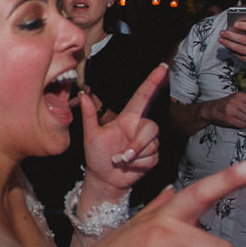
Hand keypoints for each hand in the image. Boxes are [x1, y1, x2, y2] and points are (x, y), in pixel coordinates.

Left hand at [81, 63, 165, 192]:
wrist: (104, 178)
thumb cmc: (96, 155)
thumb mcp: (90, 135)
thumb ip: (89, 115)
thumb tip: (83, 96)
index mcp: (127, 119)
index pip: (142, 97)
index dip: (152, 82)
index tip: (162, 68)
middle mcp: (138, 128)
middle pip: (152, 127)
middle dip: (138, 144)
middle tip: (122, 156)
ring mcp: (146, 142)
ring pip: (152, 145)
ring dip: (134, 157)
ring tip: (120, 160)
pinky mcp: (152, 157)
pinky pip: (152, 158)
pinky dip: (138, 165)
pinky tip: (129, 166)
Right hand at [198, 92, 245, 129]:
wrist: (212, 109)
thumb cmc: (226, 104)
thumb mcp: (239, 99)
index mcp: (240, 95)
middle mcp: (235, 102)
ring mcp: (231, 110)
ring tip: (245, 120)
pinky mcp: (228, 119)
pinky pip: (242, 125)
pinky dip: (243, 125)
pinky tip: (239, 122)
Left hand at [219, 18, 245, 76]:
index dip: (245, 26)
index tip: (235, 24)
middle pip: (245, 40)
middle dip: (231, 36)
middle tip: (222, 32)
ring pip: (242, 50)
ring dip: (229, 44)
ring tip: (221, 39)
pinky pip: (243, 57)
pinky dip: (234, 53)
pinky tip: (228, 48)